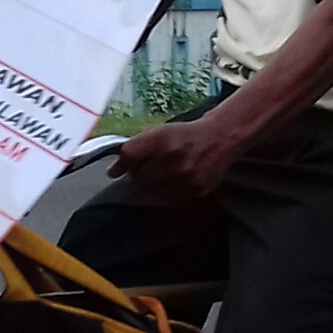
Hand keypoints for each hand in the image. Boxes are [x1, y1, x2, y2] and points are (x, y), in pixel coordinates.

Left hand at [114, 115, 239, 202]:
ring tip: (166, 173)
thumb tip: (112, 172)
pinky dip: (169, 191)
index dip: (126, 162)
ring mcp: (186, 176)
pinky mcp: (196, 190)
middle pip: (138, 177)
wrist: (220, 138)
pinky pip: (170, 198)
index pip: (129, 155)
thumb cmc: (184, 136)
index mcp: (161, 138)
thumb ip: (133, 150)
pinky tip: (178, 179)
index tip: (131, 162)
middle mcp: (173, 157)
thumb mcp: (158, 133)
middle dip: (140, 175)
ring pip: (153, 191)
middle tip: (152, 168)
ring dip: (154, 185)